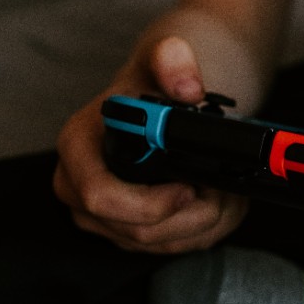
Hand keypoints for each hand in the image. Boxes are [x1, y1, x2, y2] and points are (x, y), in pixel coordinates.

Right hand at [53, 36, 248, 252]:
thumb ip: (173, 60)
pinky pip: (171, 246)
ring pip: (160, 243)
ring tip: (225, 189)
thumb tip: (188, 87)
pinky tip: (218, 199)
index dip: (149, 203)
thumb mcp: (164, 57)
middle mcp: (79, 187)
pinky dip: (204, 228)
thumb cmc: (155, 82)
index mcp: (78, 147)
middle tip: (222, 189)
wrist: (163, 98)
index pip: (100, 196)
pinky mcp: (128, 232)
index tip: (190, 186)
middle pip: (136, 230)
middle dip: (190, 215)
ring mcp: (102, 216)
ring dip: (204, 221)